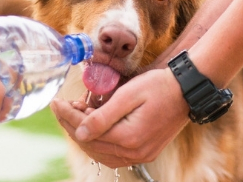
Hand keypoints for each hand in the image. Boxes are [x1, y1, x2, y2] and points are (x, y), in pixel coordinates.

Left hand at [51, 67, 189, 167]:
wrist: (187, 91)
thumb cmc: (159, 86)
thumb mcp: (129, 95)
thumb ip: (103, 116)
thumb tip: (79, 132)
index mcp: (129, 138)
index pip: (87, 131)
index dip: (68, 116)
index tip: (56, 102)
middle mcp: (134, 152)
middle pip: (91, 144)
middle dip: (72, 124)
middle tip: (63, 106)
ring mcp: (141, 155)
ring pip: (100, 152)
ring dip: (84, 135)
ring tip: (76, 114)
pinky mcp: (145, 152)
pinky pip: (113, 154)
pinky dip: (99, 142)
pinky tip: (92, 128)